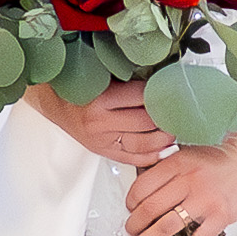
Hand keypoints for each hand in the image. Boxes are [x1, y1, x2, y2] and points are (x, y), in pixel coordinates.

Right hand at [27, 81, 170, 167]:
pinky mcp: (103, 152)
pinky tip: (164, 149)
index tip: (174, 90)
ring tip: (174, 130)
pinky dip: (152, 156)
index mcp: (100, 99)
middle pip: (145, 122)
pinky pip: (133, 159)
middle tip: (180, 111)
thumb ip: (128, 78)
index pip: (141, 96)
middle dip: (166, 117)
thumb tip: (163, 77)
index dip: (161, 92)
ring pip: (143, 144)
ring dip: (164, 139)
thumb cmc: (80, 88)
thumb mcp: (101, 76)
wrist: (56, 104)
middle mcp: (99, 122)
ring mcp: (101, 140)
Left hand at [126, 137, 236, 235]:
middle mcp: (189, 181)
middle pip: (149, 209)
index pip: (141, 187)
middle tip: (130, 231)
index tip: (130, 210)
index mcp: (178, 163)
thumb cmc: (221, 156)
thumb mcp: (188, 153)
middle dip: (134, 225)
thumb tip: (143, 192)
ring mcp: (205, 200)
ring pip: (166, 227)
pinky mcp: (220, 217)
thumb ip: (167, 169)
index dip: (129, 203)